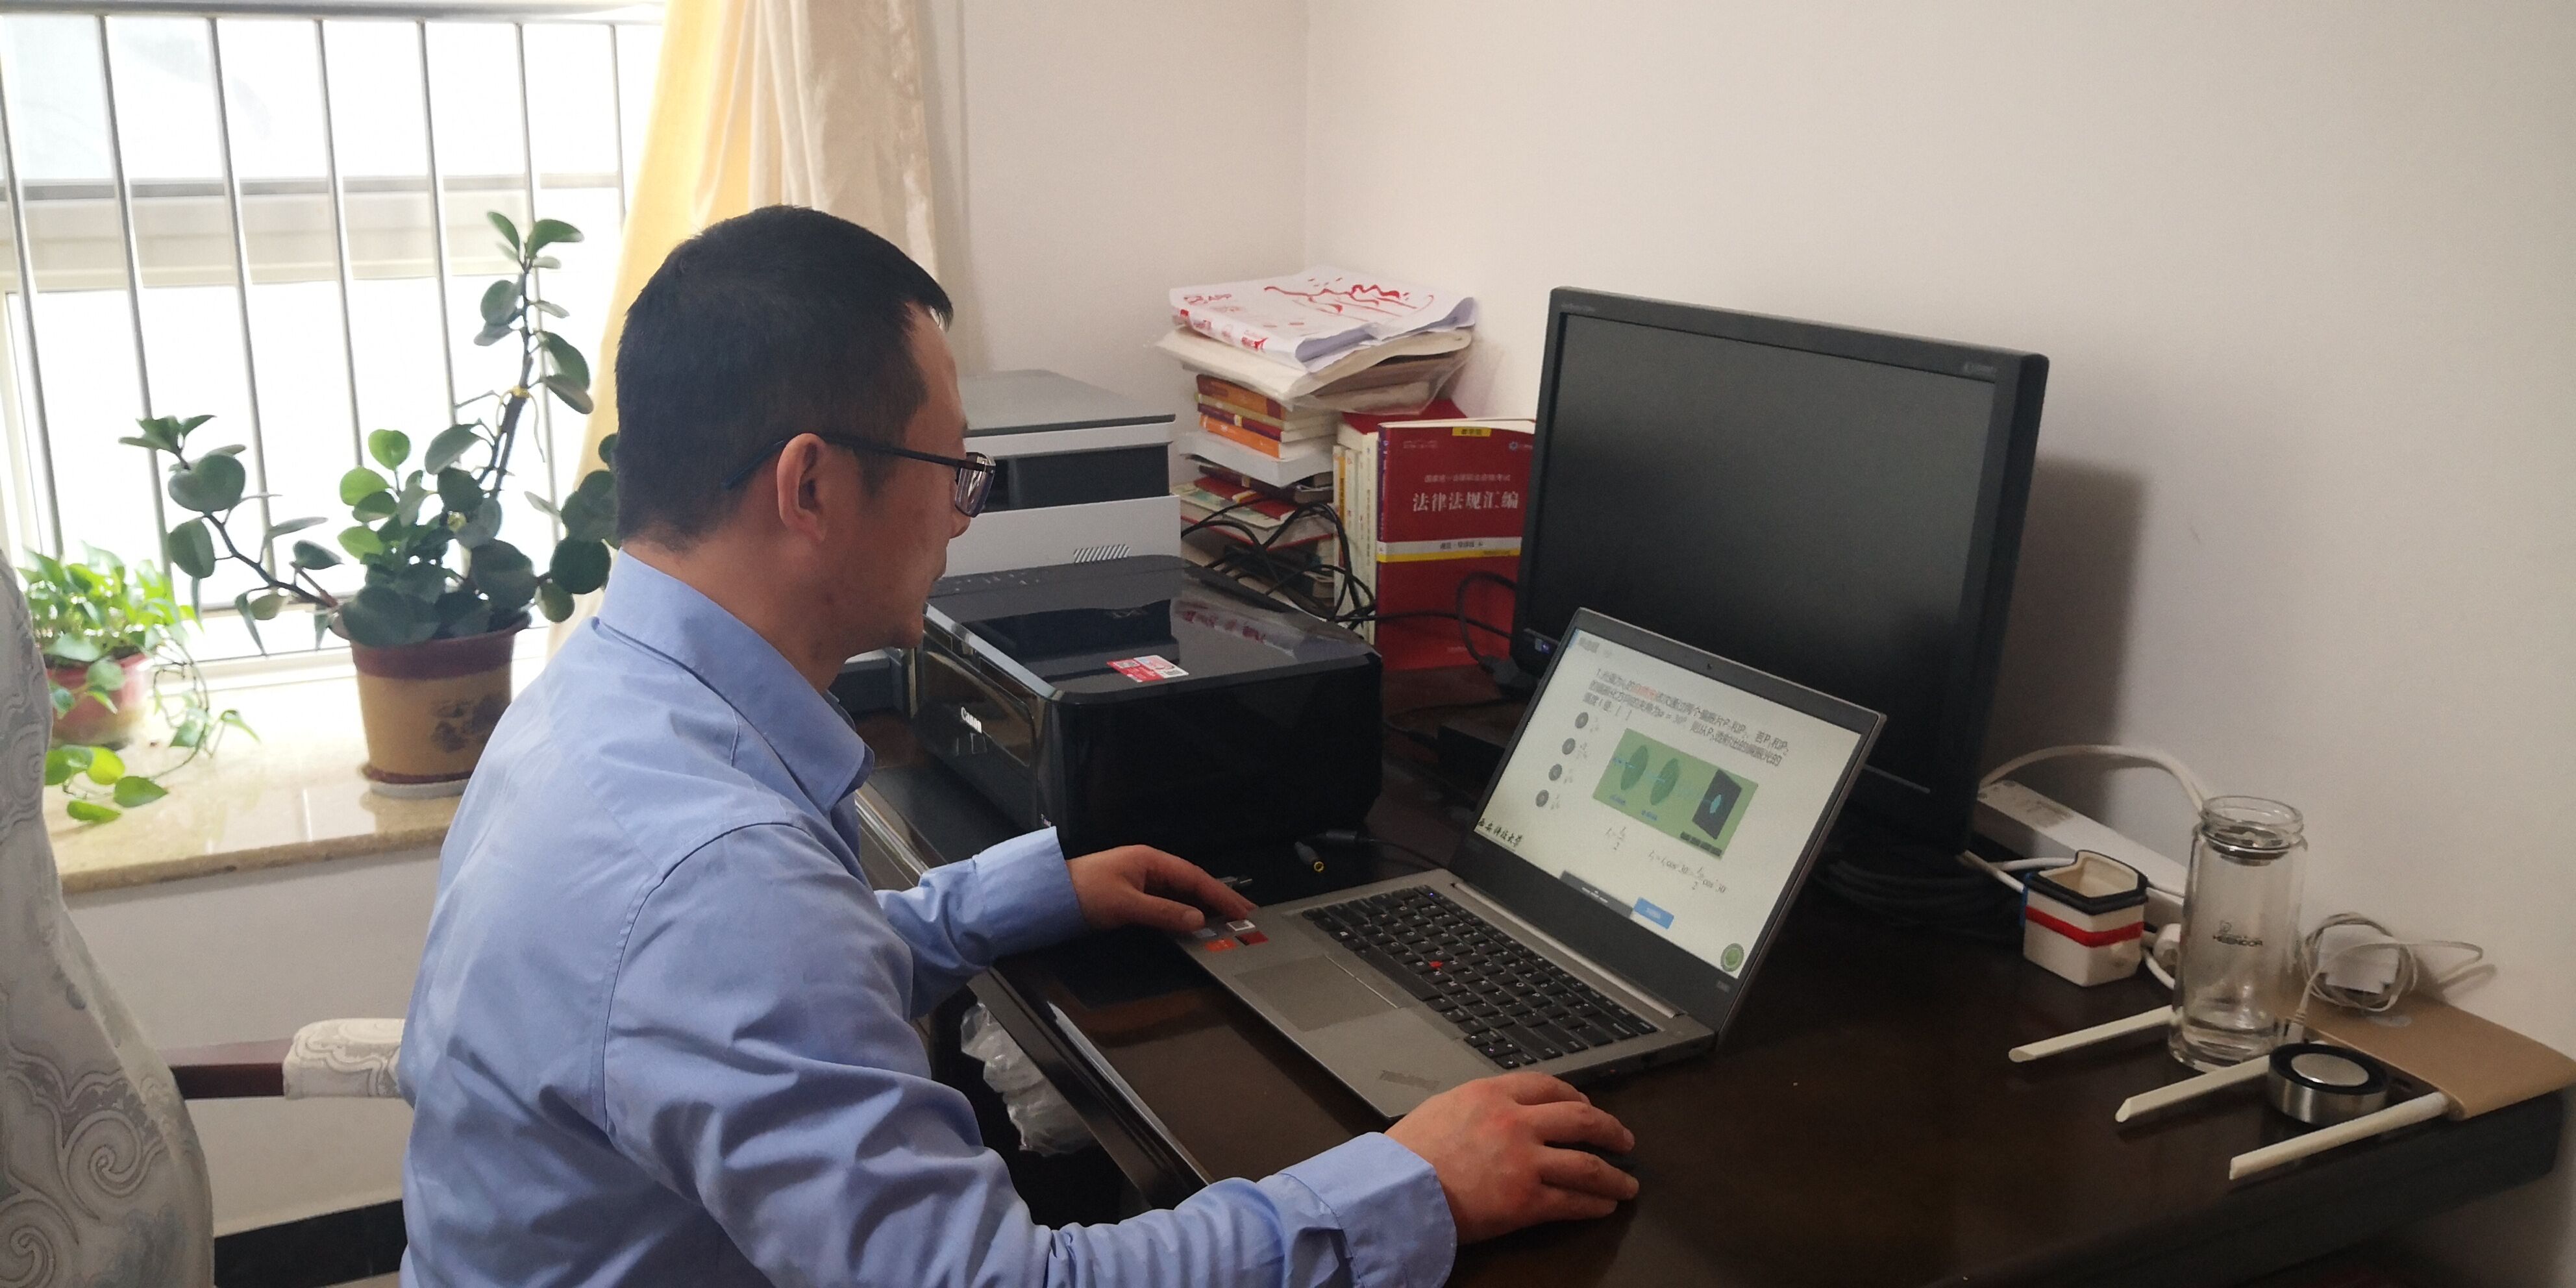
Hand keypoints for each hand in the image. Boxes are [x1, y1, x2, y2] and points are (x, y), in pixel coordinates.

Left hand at [1066, 845, 1254, 933]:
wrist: (1048, 897)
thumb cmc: (1083, 892)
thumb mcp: (1125, 904)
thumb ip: (1163, 912)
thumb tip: (1198, 920)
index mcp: (1150, 860)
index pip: (1194, 876)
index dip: (1219, 893)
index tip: (1241, 909)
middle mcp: (1149, 868)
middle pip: (1191, 883)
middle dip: (1218, 899)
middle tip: (1244, 915)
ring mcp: (1141, 882)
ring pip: (1180, 895)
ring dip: (1202, 908)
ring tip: (1226, 922)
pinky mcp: (1132, 897)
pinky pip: (1166, 904)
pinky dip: (1183, 914)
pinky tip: (1194, 925)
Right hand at [1385, 1072, 1638, 1242]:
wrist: (1395, 1191)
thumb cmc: (1409, 1153)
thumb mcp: (1445, 1107)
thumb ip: (1480, 1105)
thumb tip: (1503, 1111)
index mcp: (1494, 1093)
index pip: (1550, 1086)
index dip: (1577, 1096)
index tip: (1586, 1105)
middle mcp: (1516, 1122)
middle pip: (1581, 1118)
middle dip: (1610, 1129)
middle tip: (1623, 1139)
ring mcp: (1525, 1162)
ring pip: (1587, 1165)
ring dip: (1614, 1175)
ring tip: (1627, 1183)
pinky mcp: (1527, 1201)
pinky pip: (1573, 1202)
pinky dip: (1595, 1204)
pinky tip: (1605, 1206)